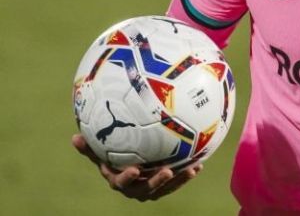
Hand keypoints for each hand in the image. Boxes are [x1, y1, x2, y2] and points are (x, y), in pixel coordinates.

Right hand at [71, 134, 202, 200]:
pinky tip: (198, 165)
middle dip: (157, 182)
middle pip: (146, 189)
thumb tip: (74, 137)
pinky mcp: (164, 186)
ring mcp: (150, 189)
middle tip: (167, 171)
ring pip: (165, 188)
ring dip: (178, 180)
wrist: (128, 166)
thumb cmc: (112, 156)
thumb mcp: (101, 152)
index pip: (121, 182)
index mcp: (118, 180)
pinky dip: (186, 175)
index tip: (135, 169)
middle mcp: (134, 188)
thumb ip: (90, 147)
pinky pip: (175, 182)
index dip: (127, 178)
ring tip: (191, 170)